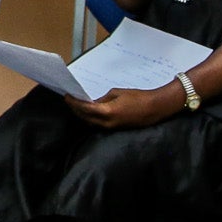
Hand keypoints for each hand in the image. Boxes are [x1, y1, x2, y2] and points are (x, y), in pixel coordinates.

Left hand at [66, 83, 183, 130]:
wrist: (155, 108)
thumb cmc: (138, 97)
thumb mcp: (117, 93)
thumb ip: (102, 99)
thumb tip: (92, 103)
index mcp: (107, 112)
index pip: (85, 109)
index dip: (74, 103)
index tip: (67, 96)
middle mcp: (107, 123)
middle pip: (86, 118)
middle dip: (76, 109)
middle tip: (69, 100)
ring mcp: (112, 128)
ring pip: (91, 122)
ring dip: (83, 115)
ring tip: (76, 105)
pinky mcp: (116, 128)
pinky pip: (99, 124)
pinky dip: (92, 118)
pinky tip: (89, 111)